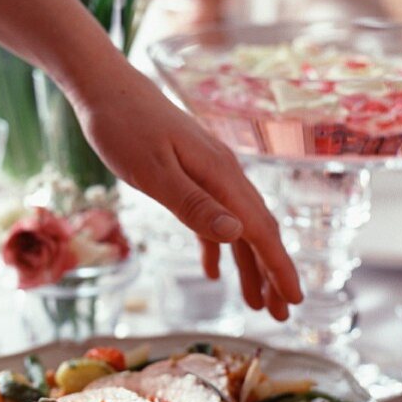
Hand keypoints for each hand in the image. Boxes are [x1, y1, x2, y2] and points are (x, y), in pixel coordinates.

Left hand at [71, 69, 301, 320]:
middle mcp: (224, 174)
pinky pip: (214, 215)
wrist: (105, 87)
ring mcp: (209, 172)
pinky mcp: (190, 171)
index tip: (295, 301)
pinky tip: (214, 269)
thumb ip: (194, 204)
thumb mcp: (153, 172)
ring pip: (238, 226)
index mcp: (220, 176)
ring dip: (248, 264)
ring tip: (255, 302)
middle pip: (257, 231)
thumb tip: (237, 235)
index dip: (279, 268)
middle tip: (283, 314)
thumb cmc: (123, 127)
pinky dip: (218, 245)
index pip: (260, 230)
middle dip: (272, 273)